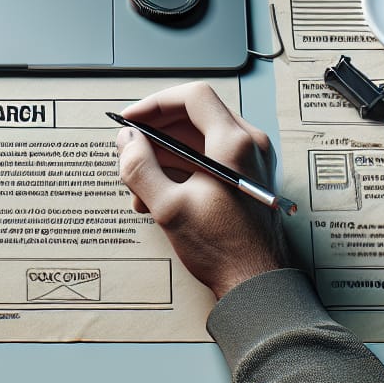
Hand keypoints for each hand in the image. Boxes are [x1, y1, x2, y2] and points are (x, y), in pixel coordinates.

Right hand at [115, 81, 288, 299]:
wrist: (257, 285)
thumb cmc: (223, 249)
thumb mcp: (169, 208)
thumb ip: (140, 168)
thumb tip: (127, 141)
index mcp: (234, 143)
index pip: (192, 96)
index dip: (156, 103)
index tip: (132, 120)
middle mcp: (248, 144)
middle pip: (194, 116)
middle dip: (156, 133)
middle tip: (131, 149)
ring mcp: (250, 160)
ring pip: (198, 137)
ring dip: (164, 154)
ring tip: (140, 184)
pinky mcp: (246, 177)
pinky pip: (208, 156)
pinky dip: (181, 166)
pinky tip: (158, 194)